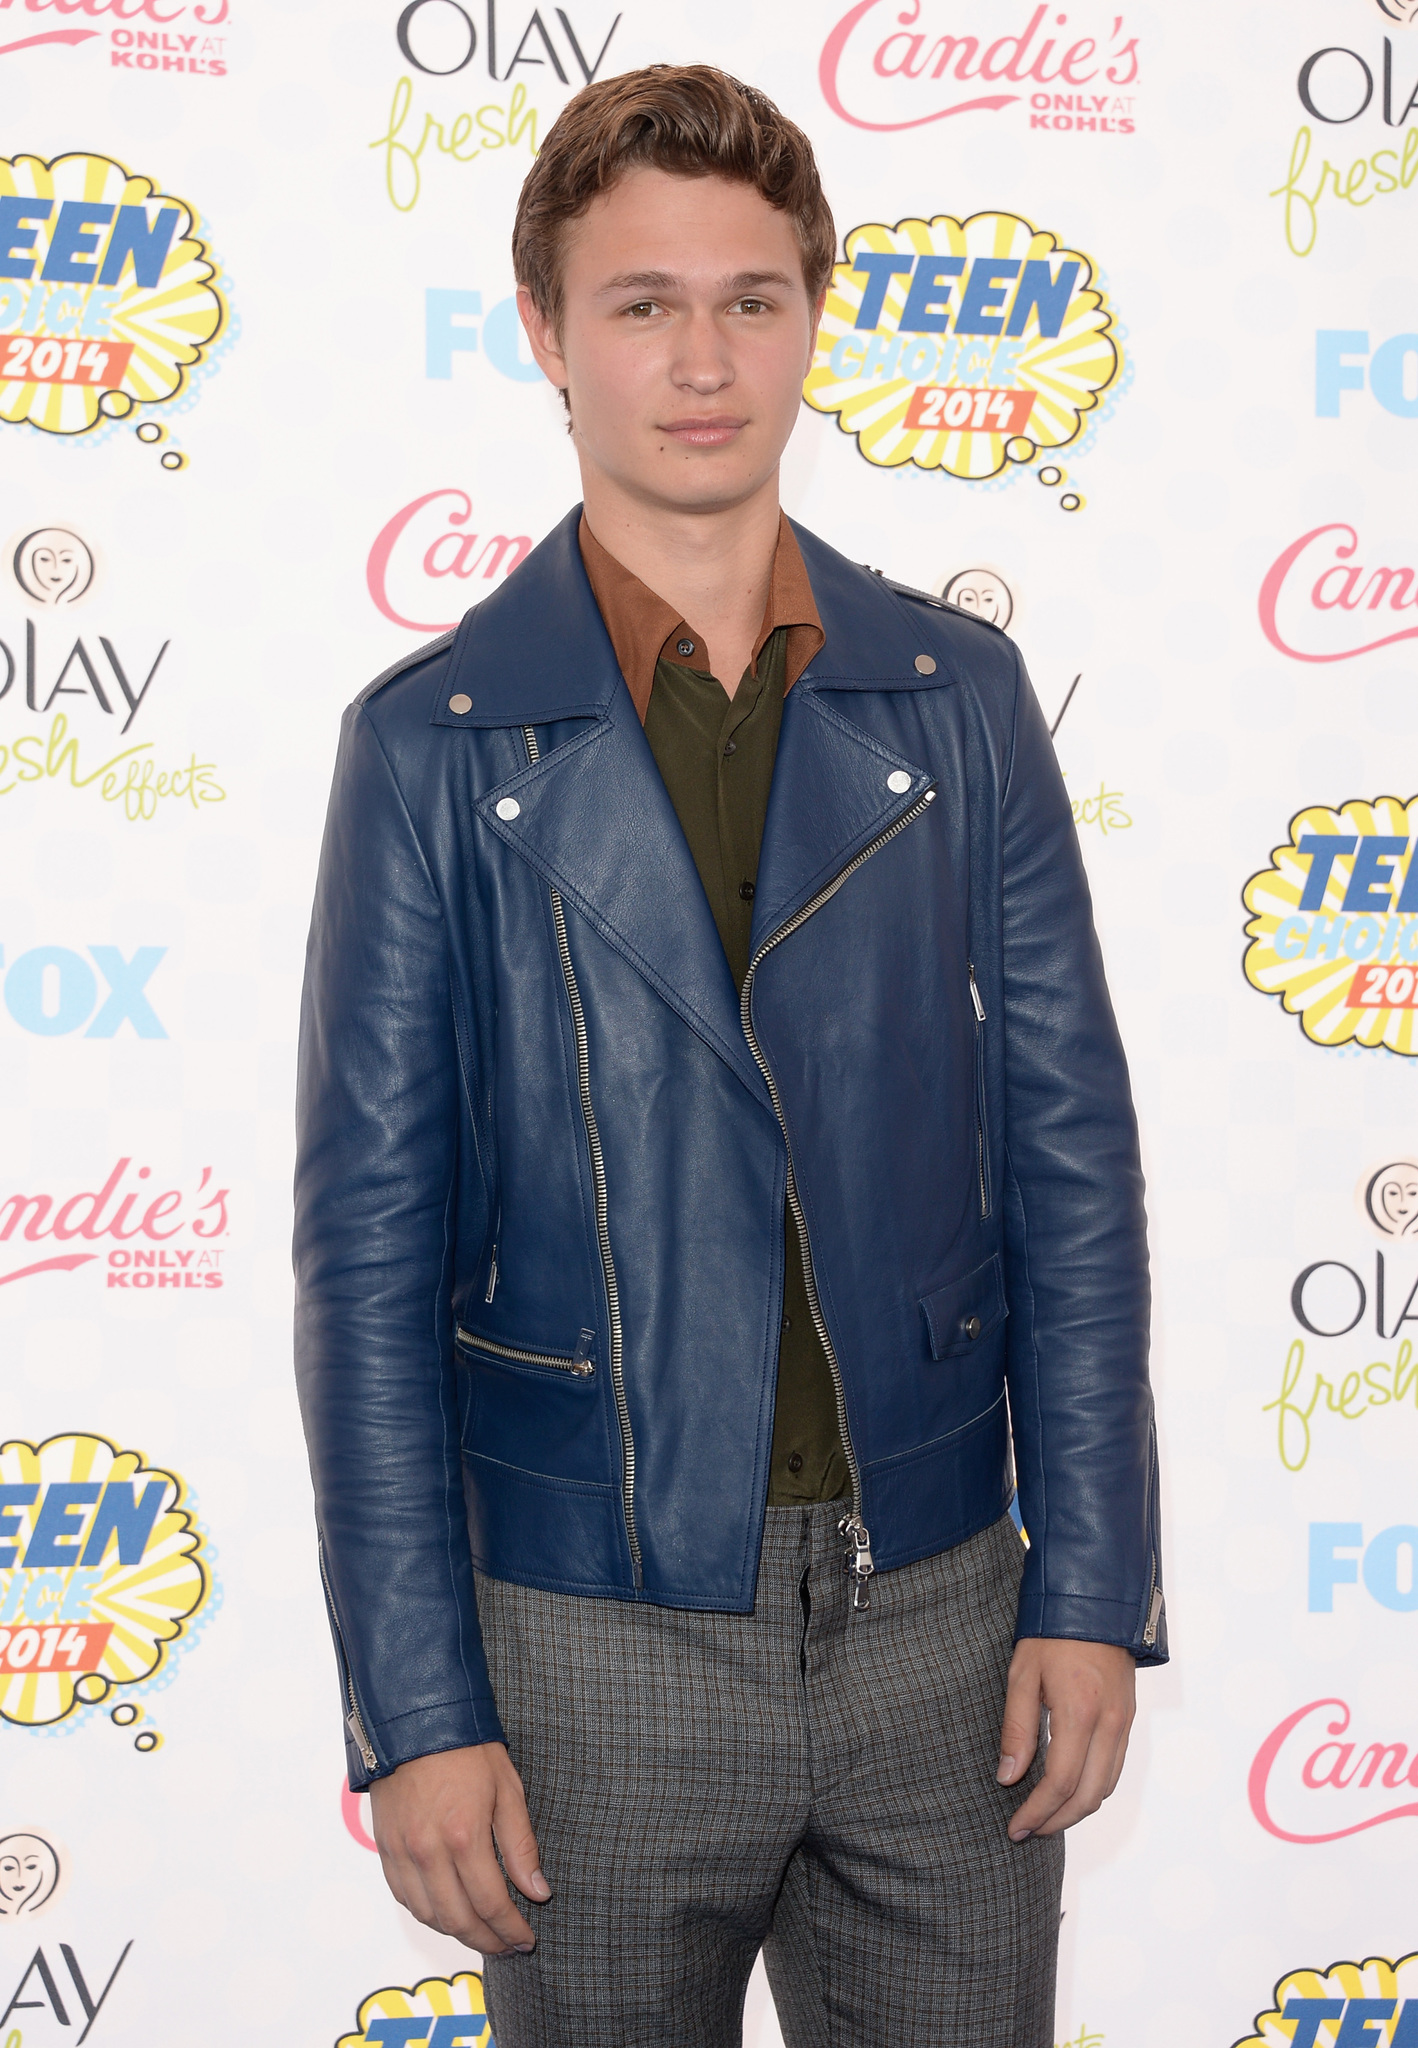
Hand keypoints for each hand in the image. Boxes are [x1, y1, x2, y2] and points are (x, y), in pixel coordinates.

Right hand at [368, 1742, 550, 1953]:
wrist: (415, 1719)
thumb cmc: (466, 1749)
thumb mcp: (508, 1789)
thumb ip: (521, 1845)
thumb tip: (537, 1891)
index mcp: (464, 1836)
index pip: (491, 1903)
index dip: (511, 1929)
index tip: (526, 1939)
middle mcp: (428, 1851)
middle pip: (459, 1920)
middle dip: (487, 1940)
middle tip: (508, 1945)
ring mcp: (402, 1852)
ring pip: (429, 1915)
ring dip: (457, 1932)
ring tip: (481, 1932)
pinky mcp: (384, 1848)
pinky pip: (404, 1897)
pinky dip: (427, 1913)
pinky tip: (446, 1913)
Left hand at [996, 1637, 1135, 1840]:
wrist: (1095, 1602)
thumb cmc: (1051, 1634)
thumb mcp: (1021, 1675)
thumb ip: (1016, 1729)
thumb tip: (1008, 1778)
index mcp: (1080, 1712)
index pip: (1060, 1782)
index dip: (1036, 1812)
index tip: (1015, 1827)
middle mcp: (1110, 1724)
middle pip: (1088, 1796)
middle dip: (1056, 1821)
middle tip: (1027, 1831)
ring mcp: (1124, 1723)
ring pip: (1106, 1788)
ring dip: (1076, 1811)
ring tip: (1044, 1817)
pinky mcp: (1128, 1719)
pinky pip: (1114, 1769)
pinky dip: (1092, 1790)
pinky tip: (1068, 1792)